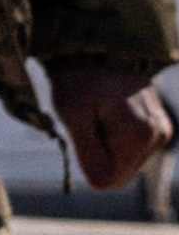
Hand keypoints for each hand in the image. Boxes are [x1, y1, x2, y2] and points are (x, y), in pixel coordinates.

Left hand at [51, 59, 175, 192]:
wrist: (93, 49)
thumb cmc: (78, 80)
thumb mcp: (72, 113)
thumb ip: (89, 152)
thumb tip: (101, 186)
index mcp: (141, 134)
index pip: (110, 179)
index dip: (88, 159)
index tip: (83, 128)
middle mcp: (159, 136)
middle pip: (119, 171)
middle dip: (97, 151)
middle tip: (87, 119)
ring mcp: (161, 132)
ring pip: (124, 161)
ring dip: (104, 143)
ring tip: (96, 113)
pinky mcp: (158, 129)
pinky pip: (129, 150)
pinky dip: (112, 136)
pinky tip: (107, 113)